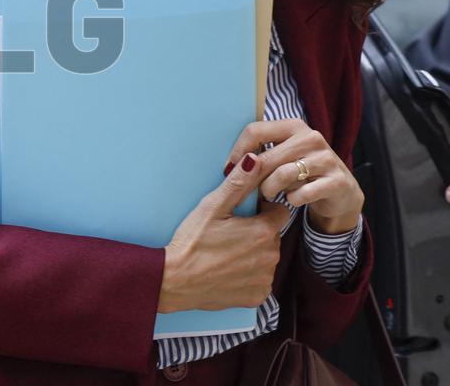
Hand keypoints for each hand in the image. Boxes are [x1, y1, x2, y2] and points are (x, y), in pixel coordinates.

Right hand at [159, 153, 291, 312]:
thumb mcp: (212, 207)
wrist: (175, 281)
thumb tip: (255, 158)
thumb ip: (238, 182)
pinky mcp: (256, 297)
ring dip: (253, 254)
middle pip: (272, 235)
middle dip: (257, 231)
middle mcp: (271, 257)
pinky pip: (259, 280)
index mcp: (263, 232)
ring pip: (266, 258)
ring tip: (225, 252)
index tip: (243, 212)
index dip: (263, 209)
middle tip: (228, 232)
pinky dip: (247, 275)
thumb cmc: (192, 242)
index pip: (280, 212)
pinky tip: (226, 270)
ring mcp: (264, 279)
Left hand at [223, 119, 363, 233]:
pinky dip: (291, 200)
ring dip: (270, 189)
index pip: (255, 131)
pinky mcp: (337, 181)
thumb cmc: (301, 172)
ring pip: (282, 175)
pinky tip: (291, 200)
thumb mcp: (281, 156)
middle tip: (247, 190)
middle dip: (252, 178)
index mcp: (293, 126)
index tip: (230, 169)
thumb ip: (260, 152)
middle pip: (266, 158)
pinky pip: (301, 194)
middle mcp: (311, 137)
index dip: (238, 151)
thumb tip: (229, 164)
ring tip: (268, 194)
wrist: (340, 192)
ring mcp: (327, 159)